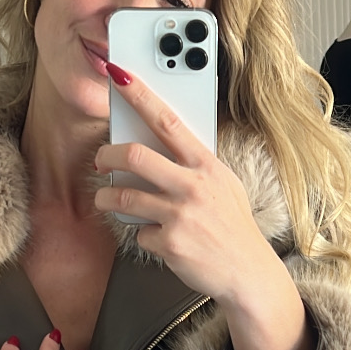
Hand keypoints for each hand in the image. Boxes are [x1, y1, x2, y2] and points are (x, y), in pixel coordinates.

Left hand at [93, 67, 313, 349]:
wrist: (249, 274)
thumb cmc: (233, 227)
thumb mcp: (224, 186)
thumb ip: (195, 167)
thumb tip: (160, 148)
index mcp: (206, 166)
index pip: (168, 121)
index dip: (140, 95)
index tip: (119, 75)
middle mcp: (193, 186)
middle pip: (135, 157)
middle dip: (107, 156)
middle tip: (100, 160)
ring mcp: (180, 215)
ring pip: (124, 197)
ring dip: (107, 198)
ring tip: (106, 200)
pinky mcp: (170, 243)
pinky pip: (139, 233)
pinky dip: (142, 235)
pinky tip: (158, 238)